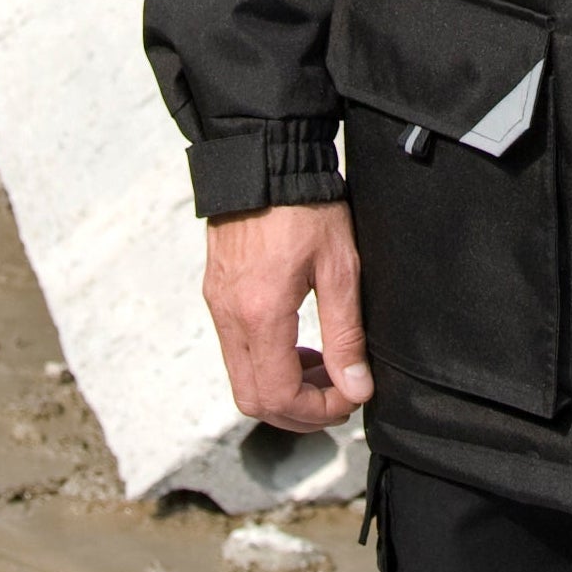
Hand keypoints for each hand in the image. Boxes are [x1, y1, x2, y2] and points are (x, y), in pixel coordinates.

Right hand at [204, 201, 372, 431]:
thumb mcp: (340, 268)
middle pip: (252, 399)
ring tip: (322, 365)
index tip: (348, 399)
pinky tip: (297, 341)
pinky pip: (235, 350)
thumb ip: (346, 334)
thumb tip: (355, 387)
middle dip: (297, 410)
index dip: (316, 412)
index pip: (278, 396)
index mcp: (261, 314)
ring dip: (281, 387)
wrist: (266, 159)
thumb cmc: (306, 206)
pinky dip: (266, 362)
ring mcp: (218, 306)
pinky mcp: (216, 294)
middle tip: (336, 394)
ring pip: (241, 378)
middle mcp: (230, 316)